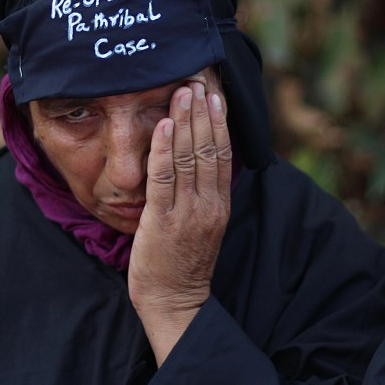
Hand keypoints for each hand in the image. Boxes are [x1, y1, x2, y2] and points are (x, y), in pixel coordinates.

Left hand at [128, 80, 231, 364]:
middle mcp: (209, 204)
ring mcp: (187, 212)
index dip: (219, 123)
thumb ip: (203, 195)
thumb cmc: (183, 264)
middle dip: (202, 113)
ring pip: (189, 157)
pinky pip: (164, 178)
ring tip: (182, 92)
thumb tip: (198, 163)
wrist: (175, 302)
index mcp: (219, 205)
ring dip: (185, 121)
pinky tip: (162, 125)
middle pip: (209, 149)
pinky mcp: (162, 220)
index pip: (222, 155)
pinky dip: (163, 149)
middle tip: (197, 81)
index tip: (214, 95)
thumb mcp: (203, 225)